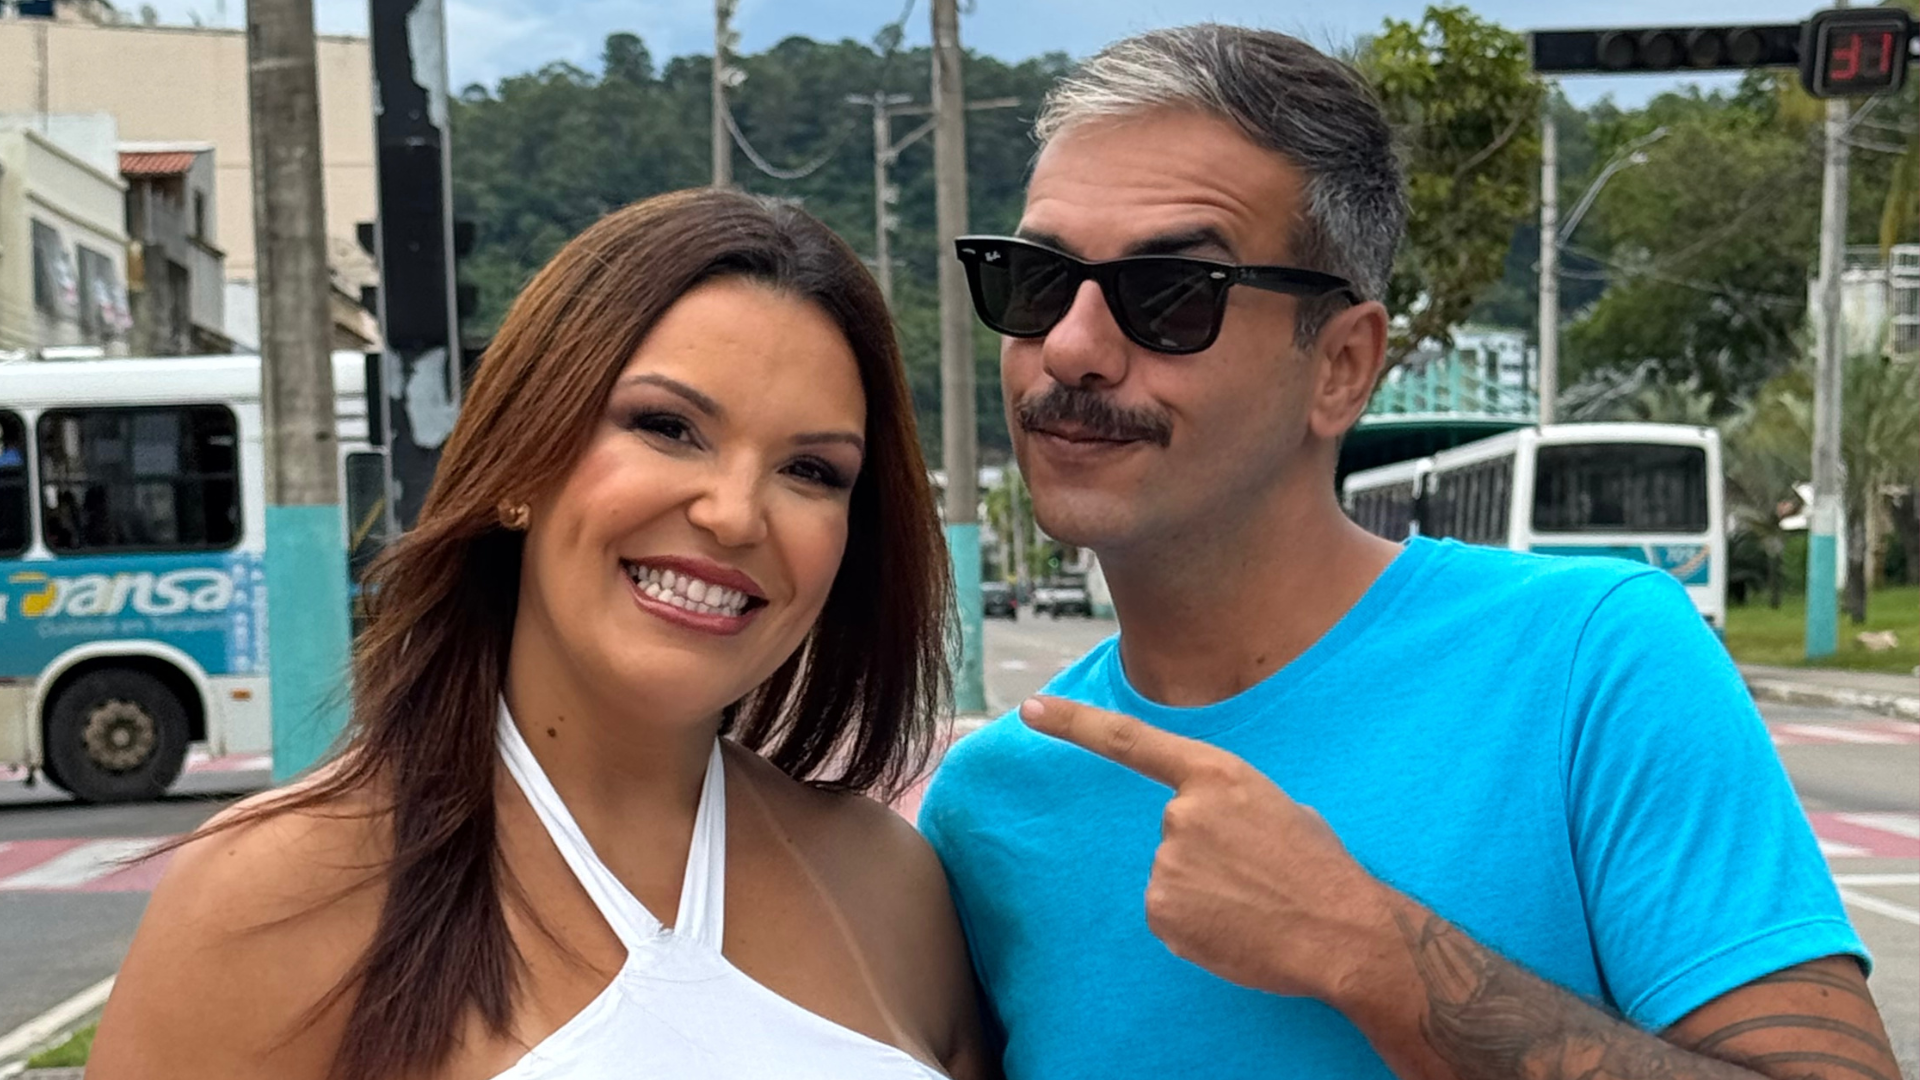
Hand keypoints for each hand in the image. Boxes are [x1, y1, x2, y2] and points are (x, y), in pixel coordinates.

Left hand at [1020, 695, 1398, 1002]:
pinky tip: (1236, 928)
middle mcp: (1181, 813)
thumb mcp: (1279, 808)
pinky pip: (1170, 915)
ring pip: (1172, 877)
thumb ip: (1228, 804)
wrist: (1344, 932)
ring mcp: (1166, 862)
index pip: (1130, 741)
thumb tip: (1210, 828)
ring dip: (1204, 892)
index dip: (1074, 723)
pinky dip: (1197, 926)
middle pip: (1173, 832)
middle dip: (1208, 855)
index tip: (1031, 708)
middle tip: (1257, 876)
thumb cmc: (1321, 869)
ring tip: (1253, 903)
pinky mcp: (1161, 910)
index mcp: (1216, 775)